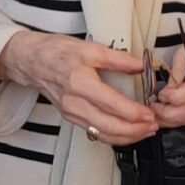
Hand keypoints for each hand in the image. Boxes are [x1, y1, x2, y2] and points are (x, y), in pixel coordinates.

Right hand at [0, 32, 157, 145]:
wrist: (31, 61)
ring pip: (102, 134)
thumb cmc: (58, 52)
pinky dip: (113, 137)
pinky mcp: (70, 118)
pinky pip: (94, 133)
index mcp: (80, 82)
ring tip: (145, 132)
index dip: (134, 113)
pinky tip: (127, 133)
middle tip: (153, 126)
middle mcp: (74, 102)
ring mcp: (71, 113)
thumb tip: (140, 65)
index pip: (112, 104)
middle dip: (135, 130)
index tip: (150, 114)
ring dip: (127, 137)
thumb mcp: (89, 47)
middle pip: (108, 126)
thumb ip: (117, 58)